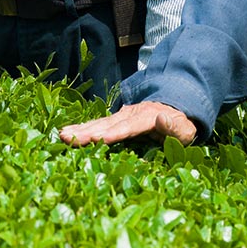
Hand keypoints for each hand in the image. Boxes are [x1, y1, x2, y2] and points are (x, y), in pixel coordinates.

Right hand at [58, 100, 196, 147]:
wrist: (176, 108)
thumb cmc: (182, 125)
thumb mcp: (185, 129)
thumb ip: (174, 126)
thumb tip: (162, 118)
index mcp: (147, 117)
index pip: (129, 127)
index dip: (115, 133)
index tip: (100, 139)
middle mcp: (130, 114)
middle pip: (107, 124)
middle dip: (87, 131)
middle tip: (68, 137)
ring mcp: (121, 115)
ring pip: (98, 123)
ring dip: (80, 130)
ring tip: (61, 135)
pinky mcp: (115, 120)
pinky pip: (97, 124)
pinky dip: (81, 129)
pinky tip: (66, 133)